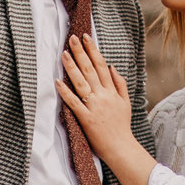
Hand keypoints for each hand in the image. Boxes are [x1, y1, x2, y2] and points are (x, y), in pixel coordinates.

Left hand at [56, 34, 156, 184]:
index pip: (101, 65)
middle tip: (72, 38)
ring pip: (81, 83)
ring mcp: (94, 106)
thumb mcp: (126, 102)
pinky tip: (58, 81)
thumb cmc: (121, 126)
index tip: (86, 37)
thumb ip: (120, 84)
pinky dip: (66, 92)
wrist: (121, 147)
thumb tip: (112, 67)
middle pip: (90, 70)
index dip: (93, 50)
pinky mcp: (86, 118)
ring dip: (72, 67)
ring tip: (63, 53)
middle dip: (80, 52)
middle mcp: (103, 96)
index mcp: (112, 91)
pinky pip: (74, 103)